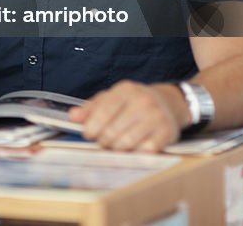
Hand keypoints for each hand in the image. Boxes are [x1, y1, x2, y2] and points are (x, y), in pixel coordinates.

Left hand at [69, 81, 187, 152]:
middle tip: (104, 141)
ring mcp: (156, 117)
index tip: (88, 134)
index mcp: (126, 90)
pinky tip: (135, 146)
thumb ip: (91, 108)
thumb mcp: (112, 98)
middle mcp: (142, 101)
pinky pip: (144, 151)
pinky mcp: (167, 133)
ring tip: (117, 144)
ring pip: (127, 143)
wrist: (169, 102)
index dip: (92, 127)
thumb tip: (73, 116)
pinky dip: (136, 152)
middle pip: (112, 131)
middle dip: (104, 141)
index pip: (103, 111)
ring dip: (117, 149)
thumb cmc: (134, 102)